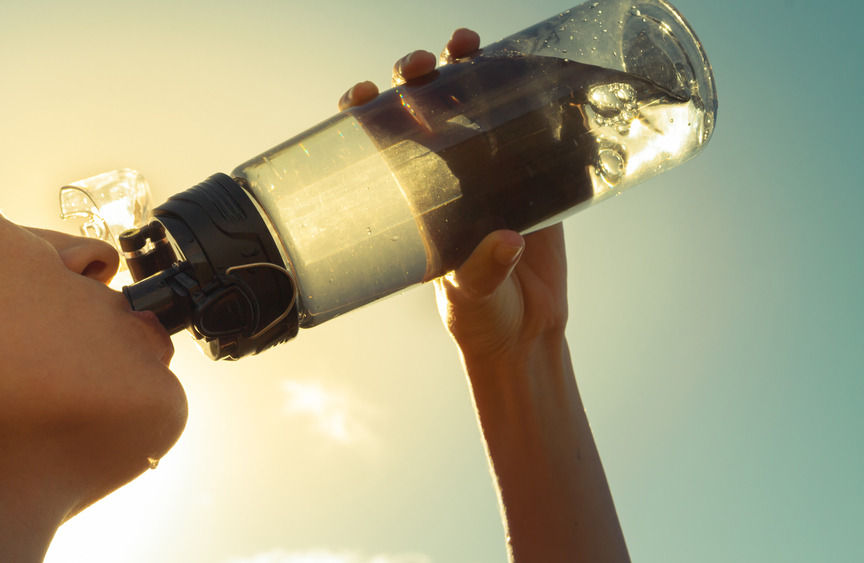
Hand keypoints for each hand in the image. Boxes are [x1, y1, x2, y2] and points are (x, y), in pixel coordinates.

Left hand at [338, 29, 569, 366]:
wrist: (527, 334)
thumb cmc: (481, 318)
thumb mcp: (472, 296)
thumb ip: (483, 270)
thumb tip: (506, 241)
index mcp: (416, 201)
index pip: (381, 146)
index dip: (366, 114)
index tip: (362, 96)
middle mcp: (447, 178)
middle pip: (425, 112)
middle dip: (417, 79)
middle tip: (422, 67)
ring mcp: (491, 173)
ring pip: (474, 107)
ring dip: (469, 71)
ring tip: (466, 47)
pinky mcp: (534, 178)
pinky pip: (531, 128)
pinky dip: (531, 97)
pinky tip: (532, 68)